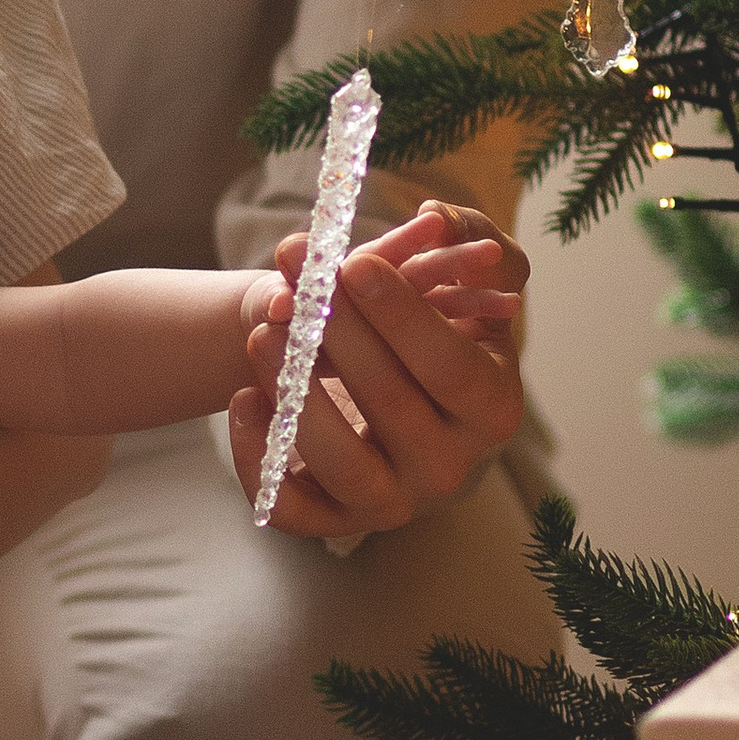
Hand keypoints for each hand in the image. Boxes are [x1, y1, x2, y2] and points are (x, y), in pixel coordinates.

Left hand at [233, 200, 529, 536]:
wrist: (400, 393)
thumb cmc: (438, 327)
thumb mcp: (471, 276)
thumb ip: (470, 235)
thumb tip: (436, 217)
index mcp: (493, 406)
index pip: (453, 368)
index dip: (404, 317)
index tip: (354, 263)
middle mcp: (451, 466)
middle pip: (393, 407)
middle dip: (339, 337)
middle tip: (301, 285)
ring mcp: (394, 500)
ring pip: (343, 466)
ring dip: (297, 399)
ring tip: (264, 337)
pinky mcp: (338, 522)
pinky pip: (292, 509)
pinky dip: (260, 459)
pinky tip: (245, 399)